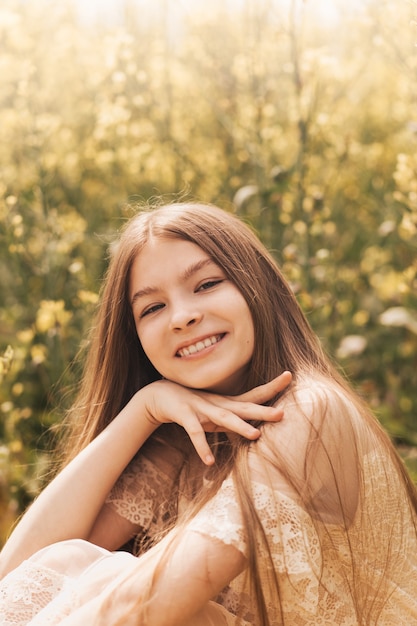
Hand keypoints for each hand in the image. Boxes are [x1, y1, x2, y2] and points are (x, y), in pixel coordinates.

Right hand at [139, 371, 291, 464]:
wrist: (159, 396)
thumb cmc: (192, 406)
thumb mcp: (215, 413)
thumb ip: (233, 420)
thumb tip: (255, 429)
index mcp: (227, 403)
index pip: (254, 394)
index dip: (271, 387)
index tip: (289, 376)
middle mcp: (218, 404)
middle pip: (244, 407)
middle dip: (263, 411)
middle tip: (283, 414)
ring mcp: (202, 408)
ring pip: (223, 418)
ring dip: (239, 426)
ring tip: (255, 435)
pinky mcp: (185, 416)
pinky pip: (195, 433)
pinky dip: (202, 446)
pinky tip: (209, 461)